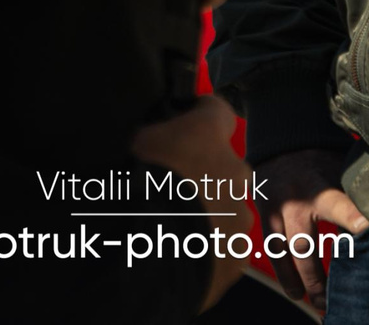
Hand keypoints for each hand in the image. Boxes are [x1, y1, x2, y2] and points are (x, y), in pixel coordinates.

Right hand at [130, 94, 251, 311]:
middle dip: (208, 176)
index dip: (200, 118)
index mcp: (206, 134)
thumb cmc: (128, 186)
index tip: (186, 126)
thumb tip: (152, 139)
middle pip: (228, 167)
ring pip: (230, 210)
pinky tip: (183, 257)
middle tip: (175, 192)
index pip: (216, 111)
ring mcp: (240, 215)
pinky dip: (209, 251)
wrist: (140, 252)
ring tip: (176, 231)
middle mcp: (233, 169)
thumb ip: (154, 137)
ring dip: (210, 216)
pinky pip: (225, 249)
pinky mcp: (236, 256)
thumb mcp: (130, 144)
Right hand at [255, 146, 368, 309]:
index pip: (338, 206)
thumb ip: (356, 198)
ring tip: (317, 302)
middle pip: (304, 246)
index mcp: (320, 187)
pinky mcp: (264, 219)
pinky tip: (296, 291)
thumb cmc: (322, 163)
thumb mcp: (340, 171)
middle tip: (334, 301)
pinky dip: (284, 274)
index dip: (352, 220)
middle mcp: (295, 202)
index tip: (368, 234)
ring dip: (299, 281)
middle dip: (318, 277)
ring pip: (284, 254)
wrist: (281, 145)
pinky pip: (272, 252)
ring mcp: (275, 212)